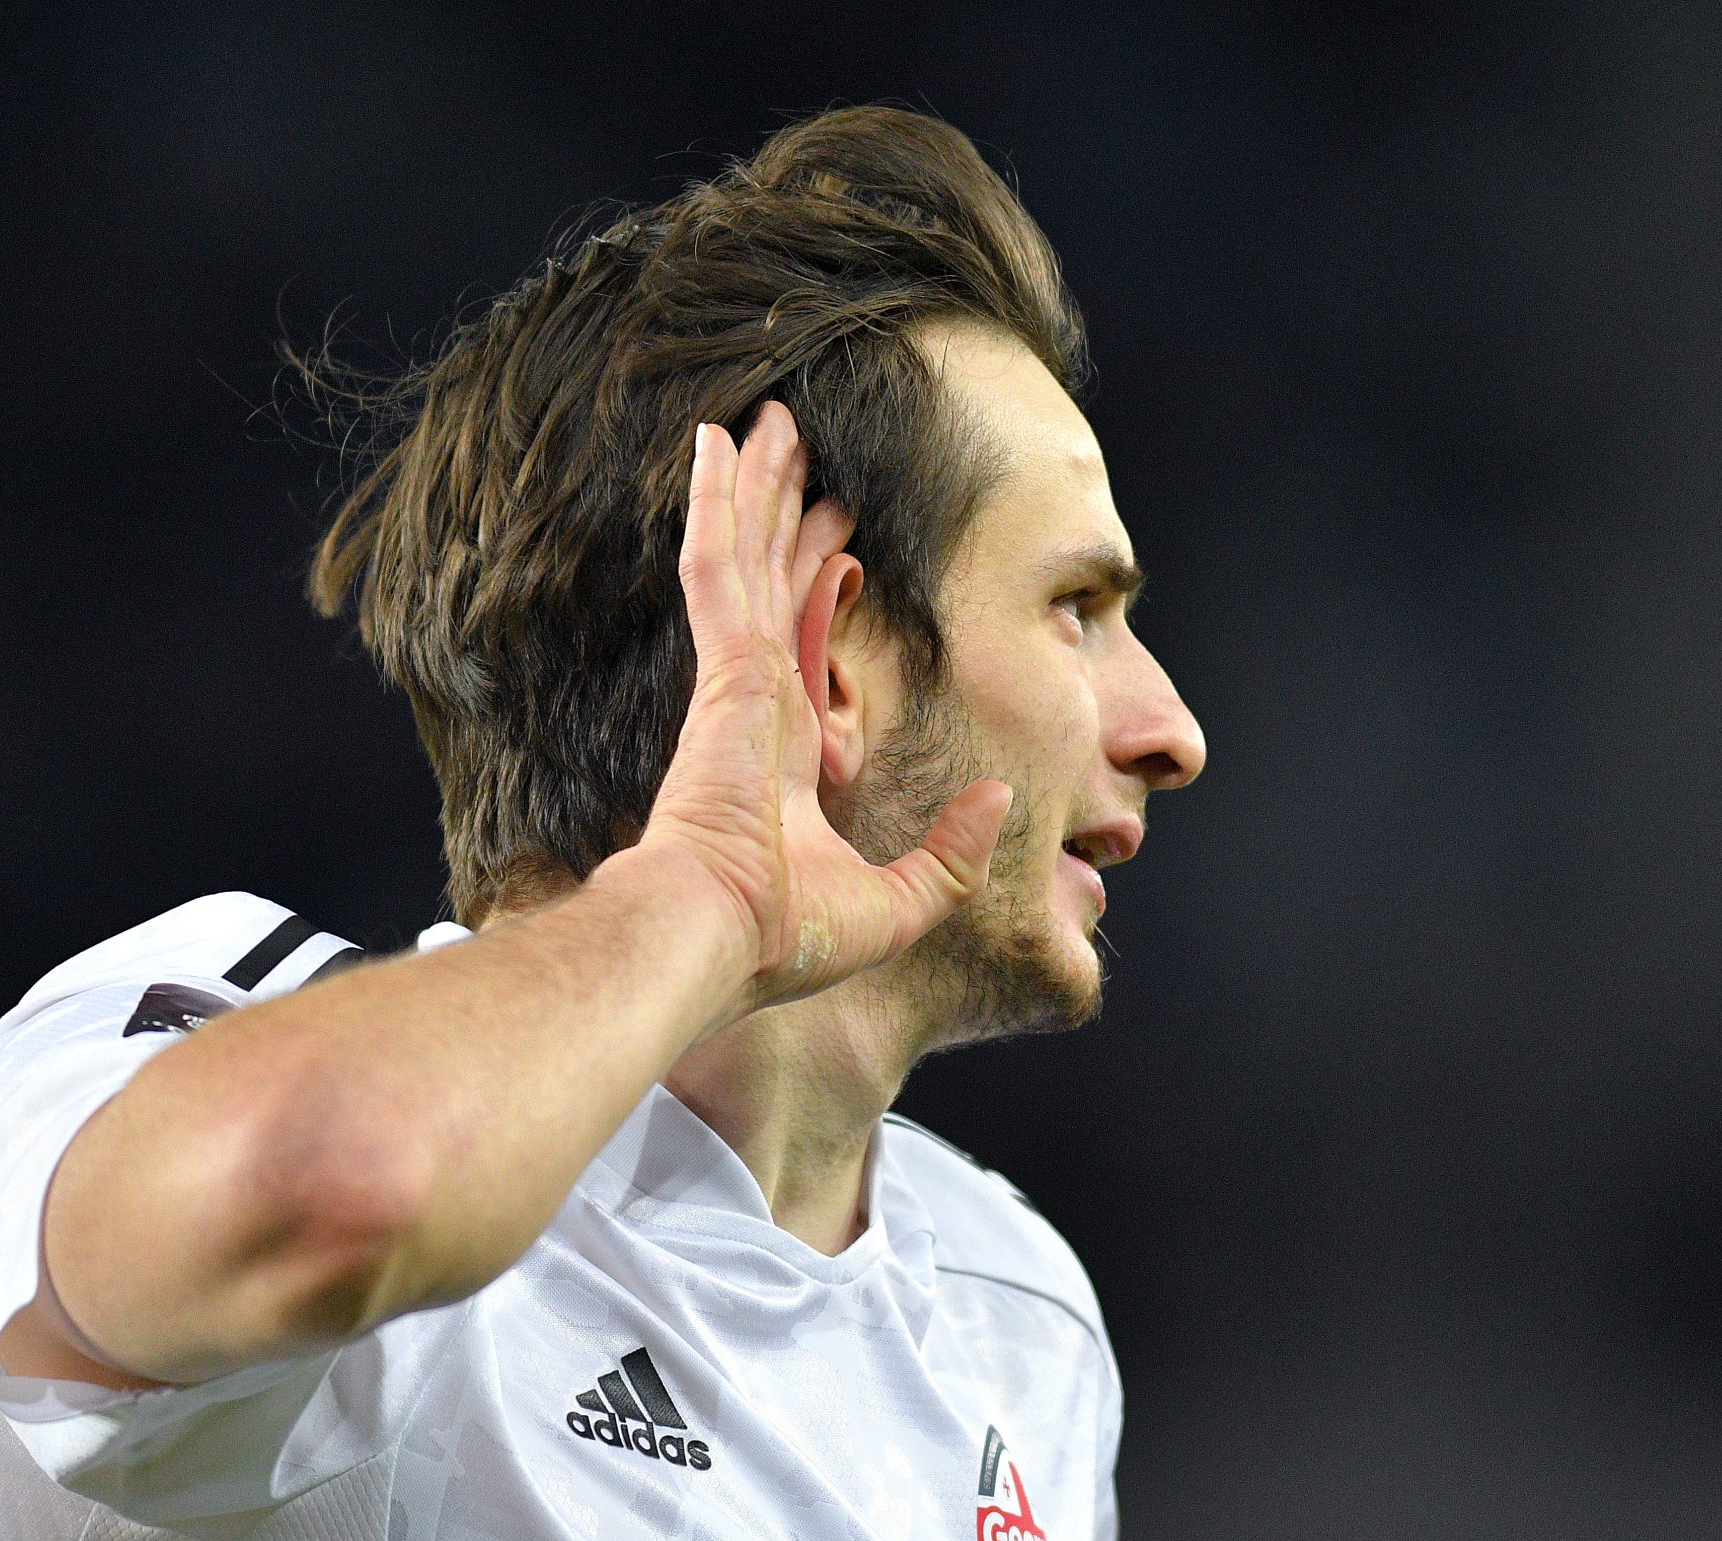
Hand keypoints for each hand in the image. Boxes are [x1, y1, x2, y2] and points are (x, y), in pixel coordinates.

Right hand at [625, 401, 1011, 1018]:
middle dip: (784, 508)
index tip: (841, 527)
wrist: (723, 940)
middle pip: (773, 578)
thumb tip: (1003, 800)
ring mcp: (735, 679)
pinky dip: (717, 502)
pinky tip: (718, 443)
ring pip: (749, 553)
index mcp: (784, 750)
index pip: (803, 638)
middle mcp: (755, 703)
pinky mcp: (724, 667)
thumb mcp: (904, 901)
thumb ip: (953, 852)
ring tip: (769, 419)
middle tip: (794, 444)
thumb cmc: (790, 939)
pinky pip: (719, 564)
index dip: (819, 575)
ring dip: (758, 484)